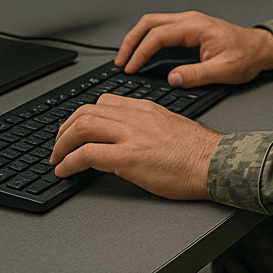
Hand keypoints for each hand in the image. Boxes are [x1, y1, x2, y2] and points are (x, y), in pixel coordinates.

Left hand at [49, 95, 222, 198]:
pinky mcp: (128, 157)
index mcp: (145, 108)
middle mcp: (135, 116)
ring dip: (62, 144)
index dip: (82, 115)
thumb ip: (147, 126)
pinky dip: (69, 162)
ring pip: (82, 127)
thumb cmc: (199, 152)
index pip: (103, 102)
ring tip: (57, 158)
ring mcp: (131, 135)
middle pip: (86, 111)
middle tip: (58, 145)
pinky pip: (87, 154)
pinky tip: (65, 170)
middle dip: (65, 128)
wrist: (215, 162)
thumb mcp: (170, 126)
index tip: (75, 129)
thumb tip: (129, 138)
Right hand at [115, 11, 272, 87]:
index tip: (130, 67)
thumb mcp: (225, 71)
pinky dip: (147, 39)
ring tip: (126, 58)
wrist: (260, 49)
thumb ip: (198, 75)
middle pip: (149, 23)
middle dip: (131, 41)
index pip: (158, 35)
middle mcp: (190, 20)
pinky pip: (161, 29)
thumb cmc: (246, 57)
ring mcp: (189, 22)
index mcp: (196, 27)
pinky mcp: (189, 29)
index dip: (141, 52)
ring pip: (153, 23)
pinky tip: (142, 53)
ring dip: (136, 39)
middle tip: (120, 61)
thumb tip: (173, 79)